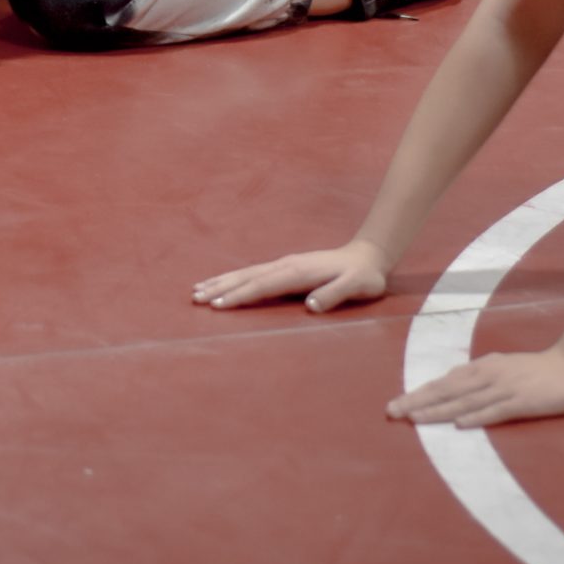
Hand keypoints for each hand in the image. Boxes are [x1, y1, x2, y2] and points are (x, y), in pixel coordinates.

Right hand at [192, 242, 389, 313]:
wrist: (367, 257)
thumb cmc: (363, 277)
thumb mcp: (356, 287)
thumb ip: (334, 295)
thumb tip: (311, 306)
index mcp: (298, 272)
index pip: (263, 285)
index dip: (241, 295)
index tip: (218, 305)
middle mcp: (286, 265)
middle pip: (247, 276)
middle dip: (221, 287)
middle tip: (196, 298)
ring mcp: (284, 264)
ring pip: (247, 273)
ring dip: (222, 281)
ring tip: (198, 290)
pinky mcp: (285, 267)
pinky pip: (253, 273)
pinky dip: (234, 278)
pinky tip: (224, 283)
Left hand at [387, 346, 563, 429]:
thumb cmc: (536, 369)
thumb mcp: (501, 366)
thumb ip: (477, 375)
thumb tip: (451, 381)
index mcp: (481, 367)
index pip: (443, 382)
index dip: (419, 394)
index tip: (396, 404)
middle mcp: (488, 375)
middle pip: (446, 390)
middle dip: (417, 401)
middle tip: (391, 412)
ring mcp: (504, 388)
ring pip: (464, 401)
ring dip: (438, 410)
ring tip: (414, 419)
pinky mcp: (522, 402)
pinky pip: (496, 411)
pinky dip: (477, 417)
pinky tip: (460, 424)